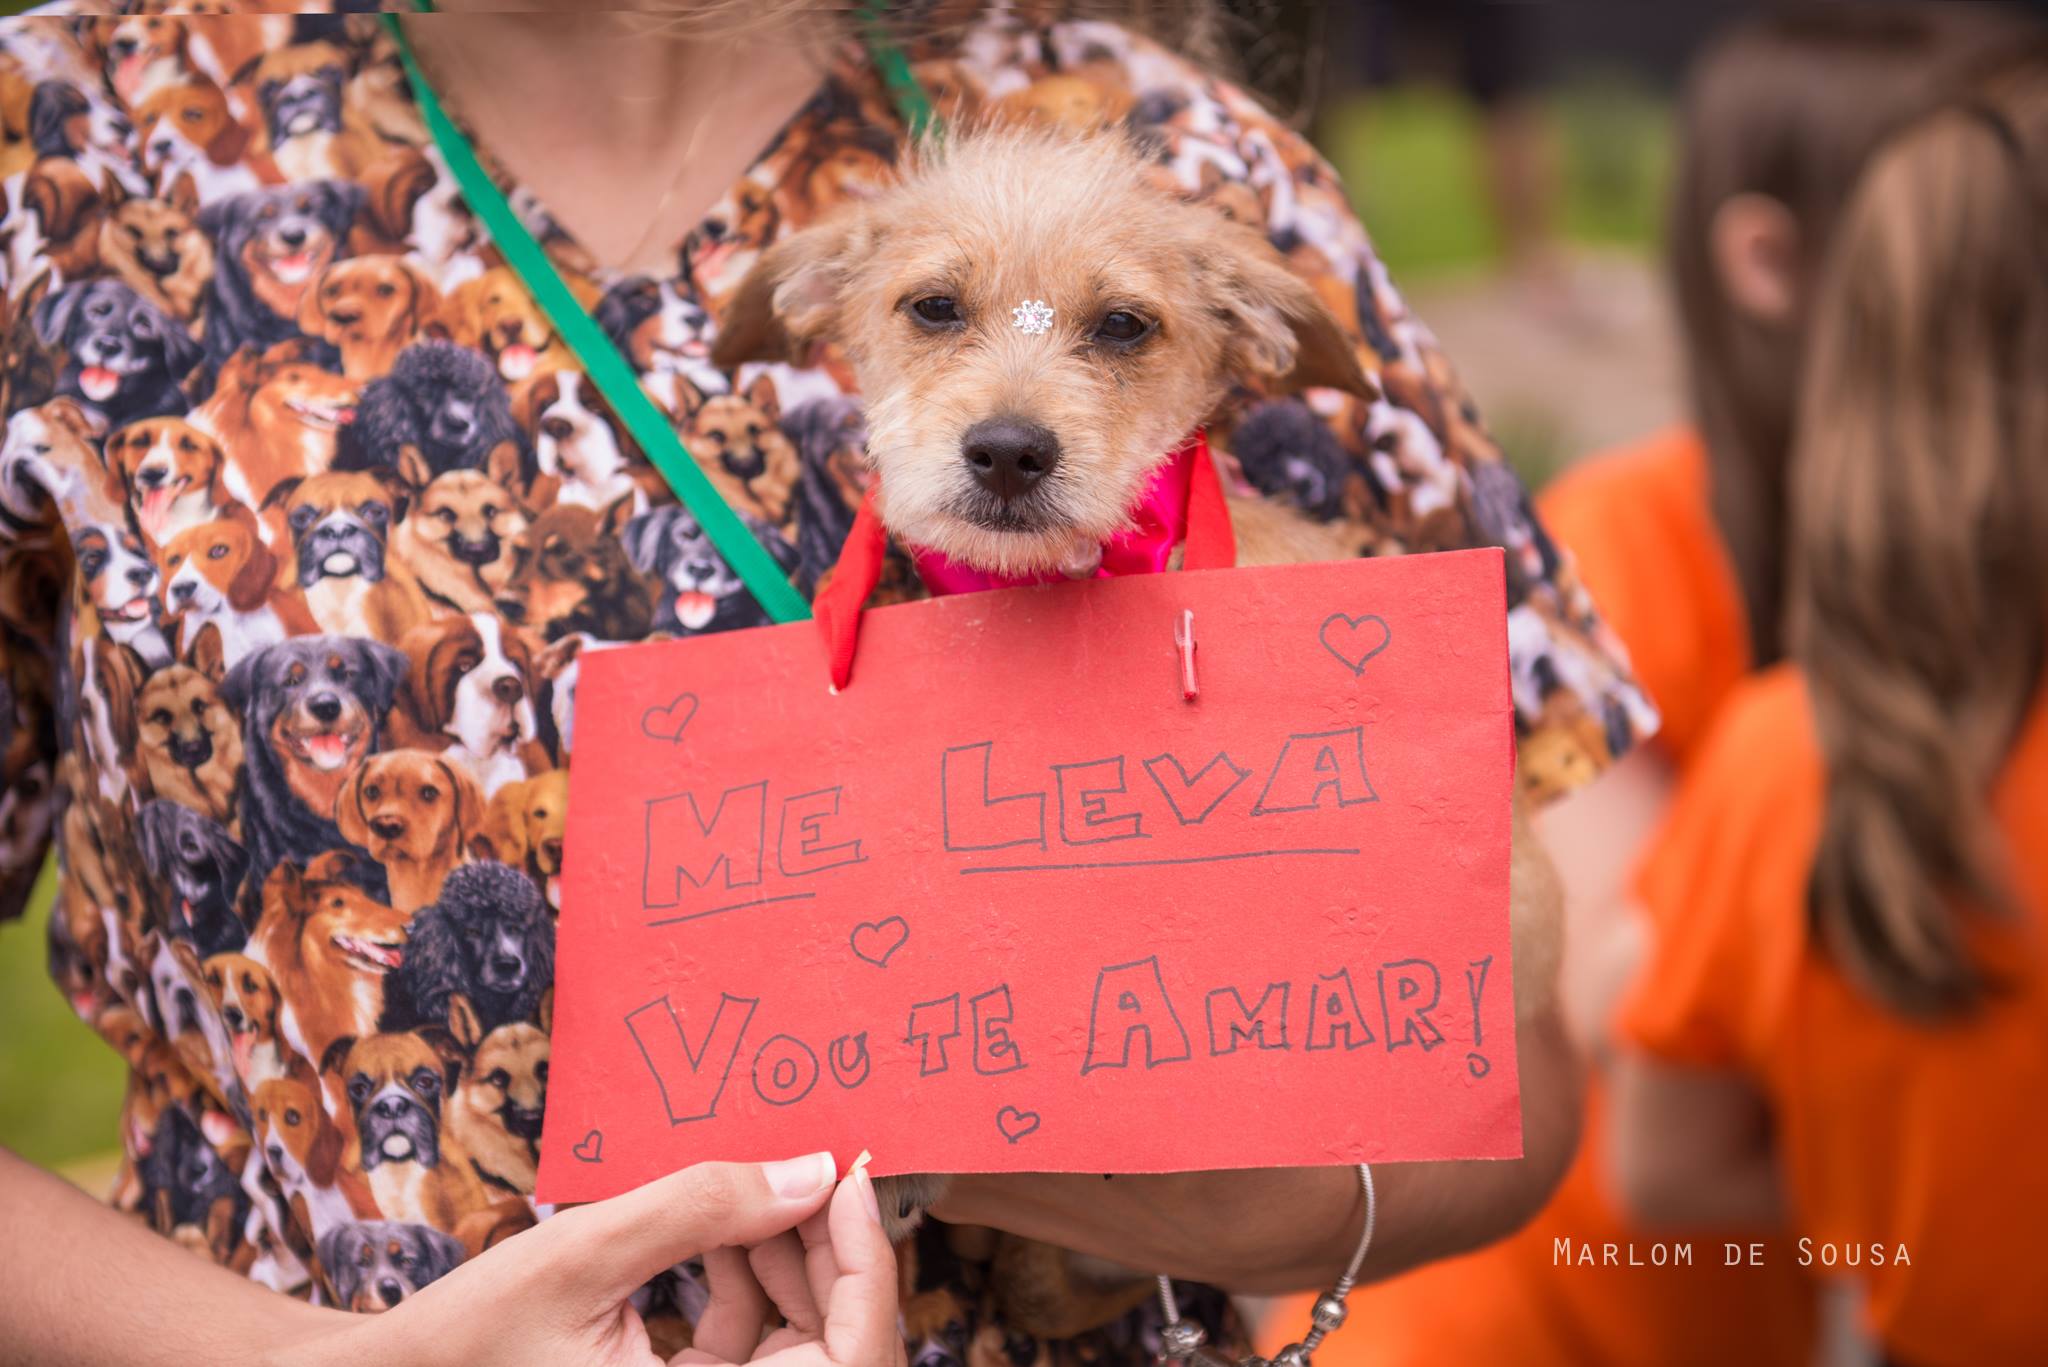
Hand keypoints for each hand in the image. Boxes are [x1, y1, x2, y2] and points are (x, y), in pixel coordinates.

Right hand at [300, 1152, 902, 1366]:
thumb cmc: (469, 1335)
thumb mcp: (585, 1253)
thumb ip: (700, 1209)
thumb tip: (814, 1170)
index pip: (849, 1360)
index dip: (868, 1264)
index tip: (852, 1171)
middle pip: (835, 1350)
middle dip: (830, 1253)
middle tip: (814, 1165)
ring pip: (800, 1347)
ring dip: (791, 1264)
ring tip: (758, 1186)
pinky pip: (754, 1352)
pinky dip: (751, 1288)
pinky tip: (724, 1231)